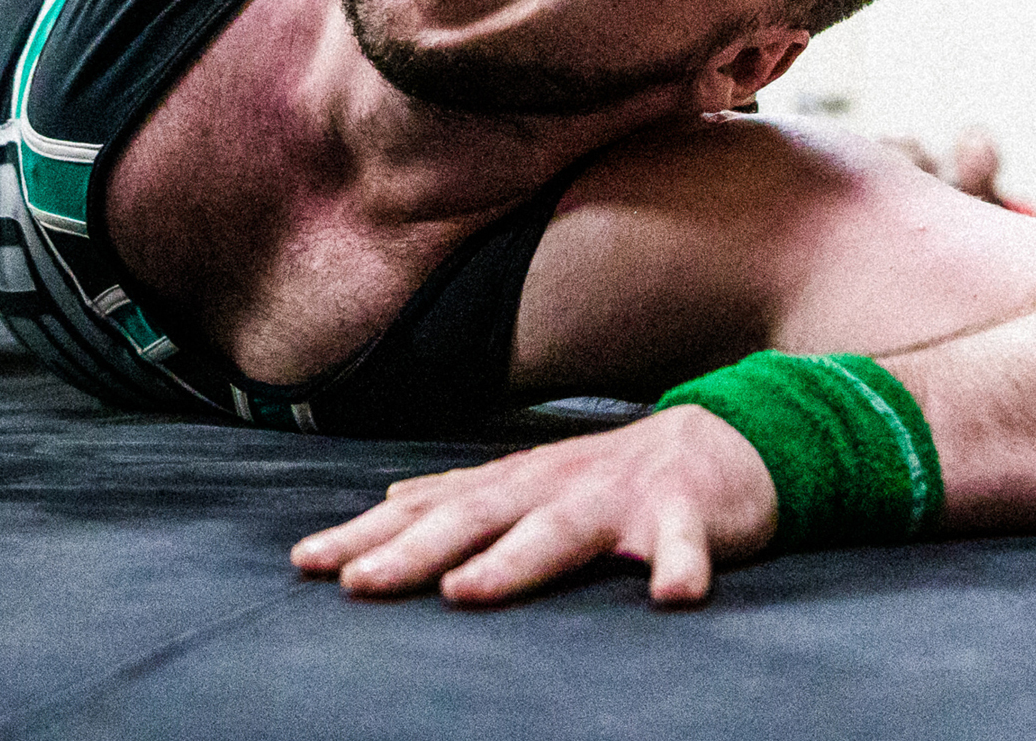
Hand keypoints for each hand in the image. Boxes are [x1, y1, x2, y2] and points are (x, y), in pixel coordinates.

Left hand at [291, 404, 777, 606]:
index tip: (305, 563)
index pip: (429, 511)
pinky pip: (687, 545)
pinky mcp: (690, 513)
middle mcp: (556, 487)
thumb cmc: (616, 476)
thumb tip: (389, 503)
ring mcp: (622, 498)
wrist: (730, 439)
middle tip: (355, 584)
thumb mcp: (533, 480)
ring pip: (563, 532)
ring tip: (468, 593)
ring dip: (515, 562)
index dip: (367, 537)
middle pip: (477, 519)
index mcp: (517, 485)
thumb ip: (465, 492)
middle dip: (413, 552)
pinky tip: (673, 596)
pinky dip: (680, 566)